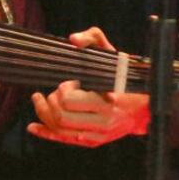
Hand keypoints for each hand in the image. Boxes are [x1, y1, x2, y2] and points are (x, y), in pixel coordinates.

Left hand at [27, 26, 149, 147]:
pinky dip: (46, 133)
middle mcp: (102, 121)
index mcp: (106, 100)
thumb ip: (94, 37)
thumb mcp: (112, 53)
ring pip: (60, 130)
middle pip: (61, 116)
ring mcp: (97, 134)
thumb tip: (74, 39)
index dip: (63, 88)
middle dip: (51, 102)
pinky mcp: (93, 141)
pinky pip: (65, 140)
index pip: (70, 100)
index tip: (69, 81)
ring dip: (44, 114)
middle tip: (54, 91)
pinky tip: (33, 127)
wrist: (144, 105)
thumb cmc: (125, 77)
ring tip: (40, 100)